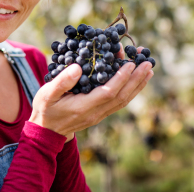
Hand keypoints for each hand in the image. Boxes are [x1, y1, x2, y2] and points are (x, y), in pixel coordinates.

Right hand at [29, 46, 152, 137]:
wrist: (47, 130)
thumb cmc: (45, 109)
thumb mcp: (47, 93)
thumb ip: (62, 81)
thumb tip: (78, 67)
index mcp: (83, 107)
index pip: (108, 92)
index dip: (121, 78)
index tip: (130, 63)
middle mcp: (95, 113)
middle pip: (121, 96)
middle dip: (136, 79)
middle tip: (148, 62)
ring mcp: (100, 115)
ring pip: (123, 100)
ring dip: (137, 84)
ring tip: (148, 69)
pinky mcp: (101, 113)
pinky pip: (120, 101)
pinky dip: (131, 90)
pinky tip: (136, 79)